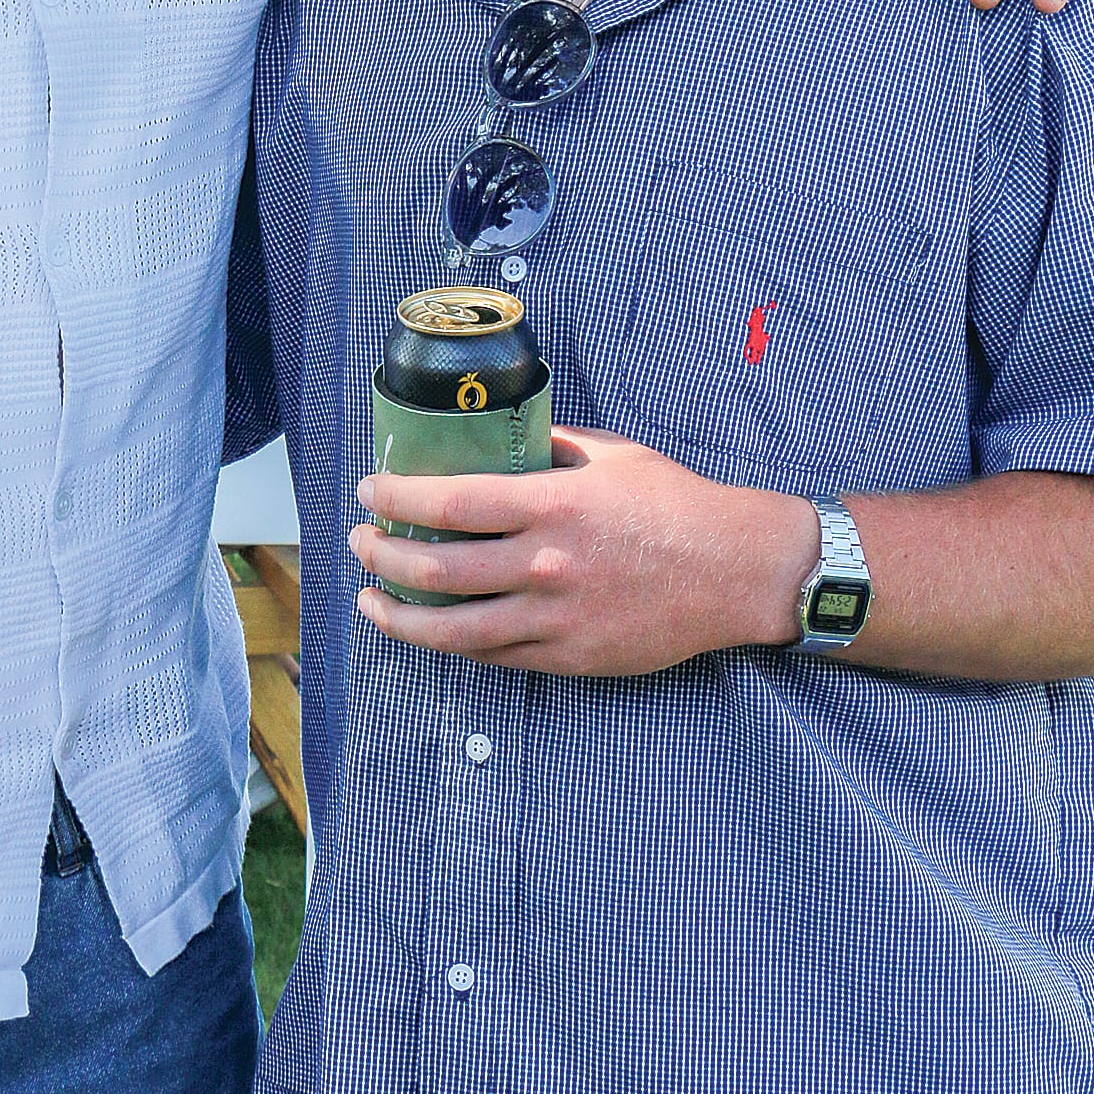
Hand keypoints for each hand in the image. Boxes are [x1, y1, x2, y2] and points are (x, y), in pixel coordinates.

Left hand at [349, 430, 817, 674]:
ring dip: (399, 615)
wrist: (733, 571)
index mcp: (550, 503)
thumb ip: (551, 447)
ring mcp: (553, 617)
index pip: (447, 501)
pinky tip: (432, 630)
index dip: (395, 498)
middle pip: (434, 567)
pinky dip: (453, 643)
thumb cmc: (674, 505)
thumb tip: (502, 437)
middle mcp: (544, 562)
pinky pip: (494, 654)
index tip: (368, 492)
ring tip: (371, 600)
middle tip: (359, 542)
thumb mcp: (610, 455)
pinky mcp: (567, 656)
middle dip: (380, 554)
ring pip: (452, 628)